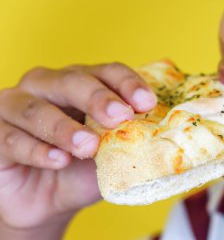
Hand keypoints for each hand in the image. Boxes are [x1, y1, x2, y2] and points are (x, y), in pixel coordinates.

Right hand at [0, 63, 156, 232]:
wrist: (48, 201)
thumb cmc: (82, 169)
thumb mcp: (110, 155)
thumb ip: (127, 141)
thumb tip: (158, 137)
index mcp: (82, 84)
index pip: (107, 72)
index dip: (127, 83)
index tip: (147, 102)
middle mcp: (49, 86)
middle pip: (72, 80)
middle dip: (98, 98)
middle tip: (120, 116)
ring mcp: (17, 105)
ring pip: (38, 109)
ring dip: (65, 128)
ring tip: (88, 147)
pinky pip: (12, 138)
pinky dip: (38, 150)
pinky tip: (59, 161)